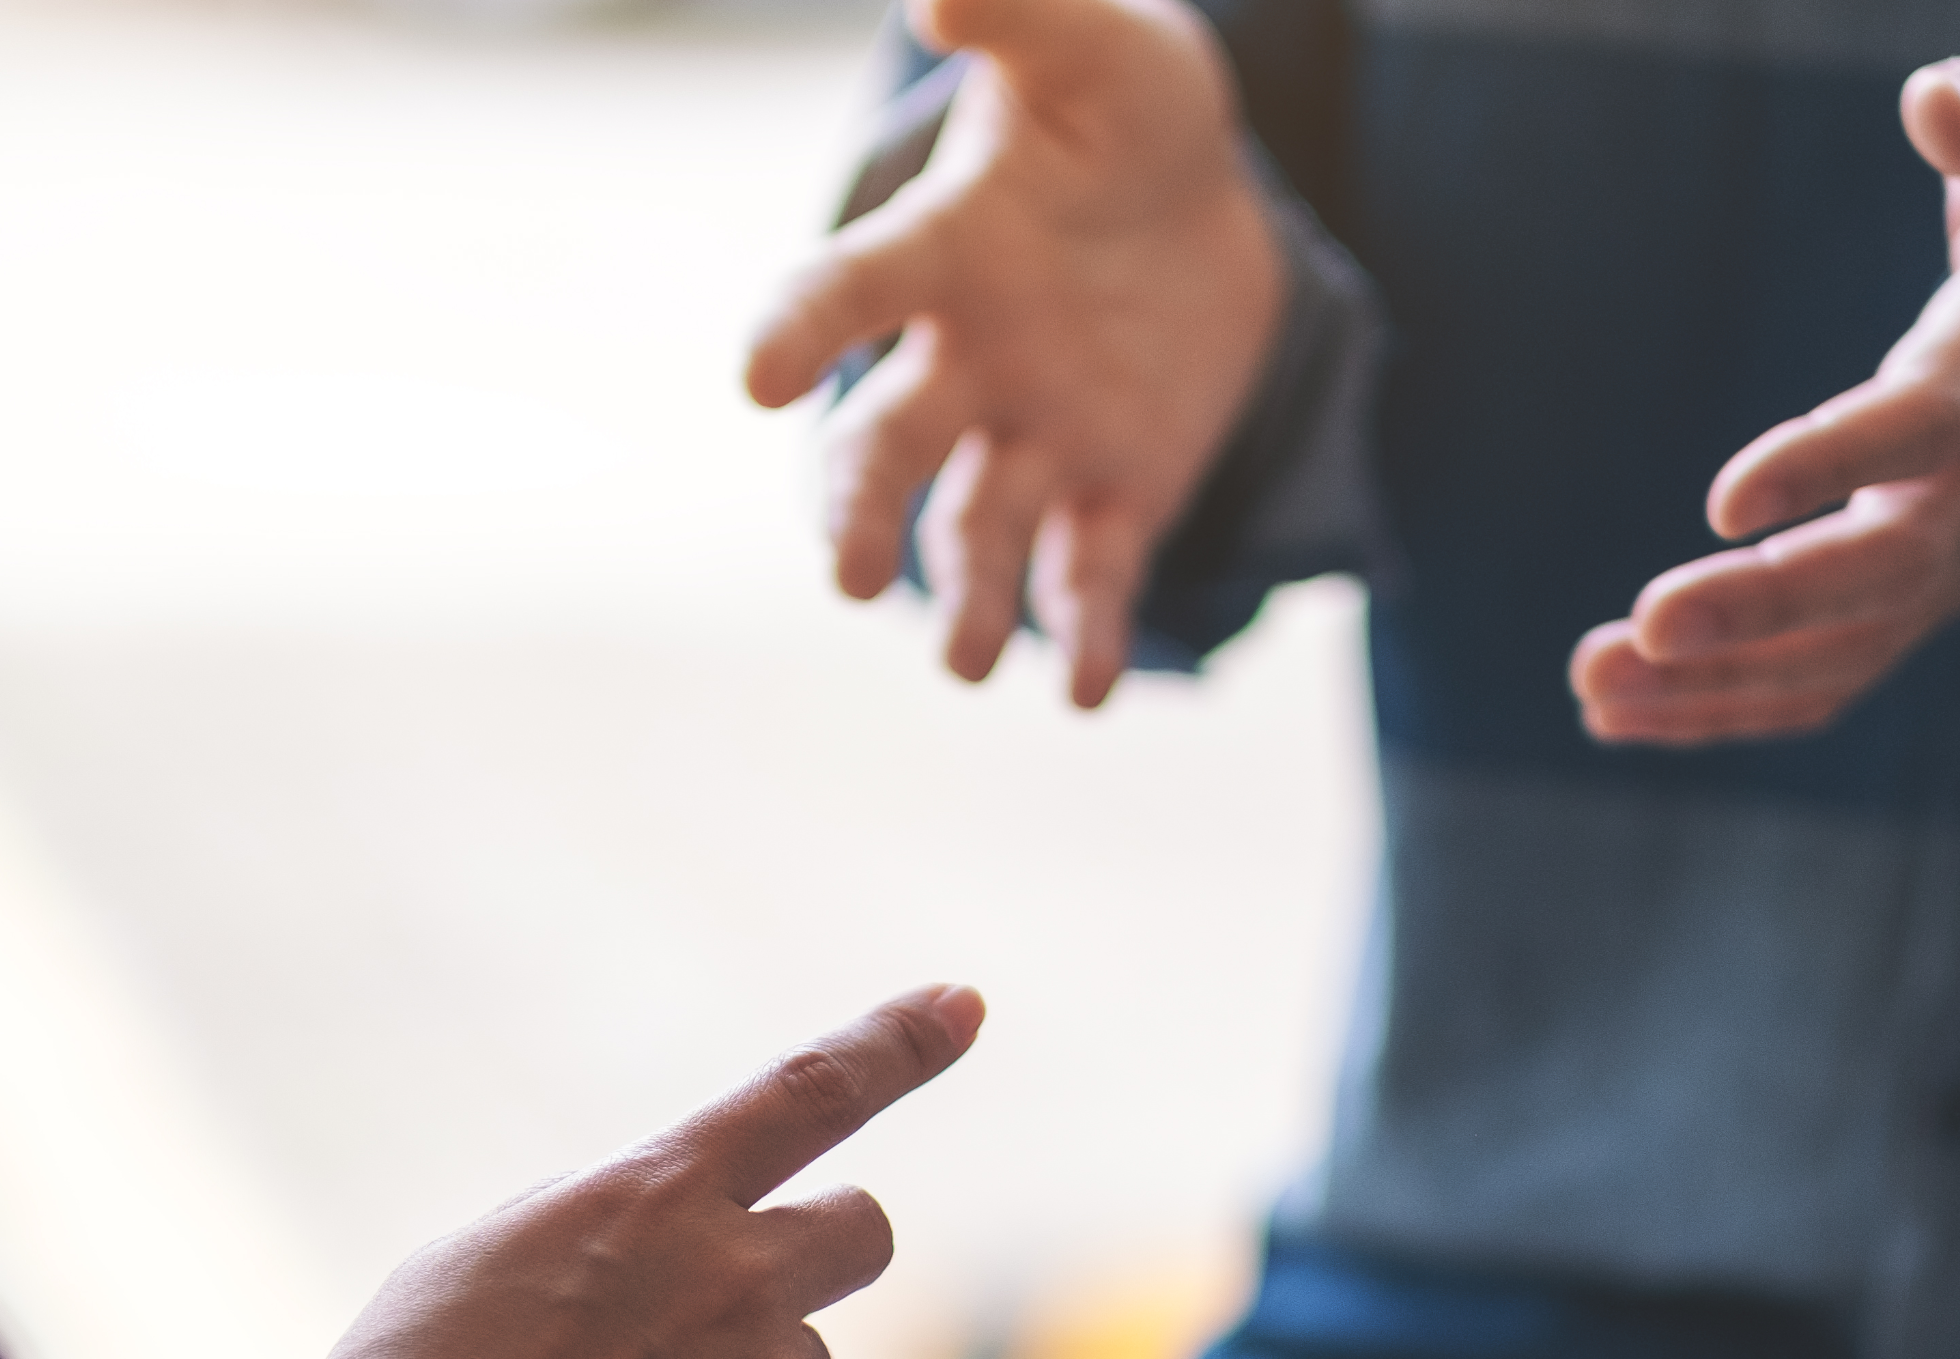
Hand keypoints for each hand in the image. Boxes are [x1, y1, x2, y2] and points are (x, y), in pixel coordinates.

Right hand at [315, 987, 985, 1358]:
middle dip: (828, 1250)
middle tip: (759, 1297)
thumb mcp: (491, 1256)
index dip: (900, 1041)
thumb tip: (658, 1230)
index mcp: (656, 1195)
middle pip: (860, 1230)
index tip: (964, 1004)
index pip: (813, 1090)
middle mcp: (736, 1279)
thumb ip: (603, 1227)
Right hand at [744, 0, 1282, 707]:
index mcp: (943, 254)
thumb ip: (1021, 18)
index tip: (754, 379)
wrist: (1204, 200)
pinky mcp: (1115, 495)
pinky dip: (1088, 636)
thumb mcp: (1102, 47)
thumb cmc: (1127, 111)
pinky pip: (1092, 577)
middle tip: (845, 575)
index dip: (800, 332)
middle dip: (864, 510)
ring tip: (966, 663)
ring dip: (968, 599)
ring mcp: (1037, 437)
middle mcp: (967, 362)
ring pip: (981, 531)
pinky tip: (1087, 691)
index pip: (849, 293)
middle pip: (892, 447)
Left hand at [1573, 51, 1959, 743]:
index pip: (1933, 422)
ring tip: (1593, 688)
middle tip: (1642, 631)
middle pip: (1887, 569)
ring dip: (1720, 680)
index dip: (1836, 462)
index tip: (1725, 500)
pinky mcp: (1929, 587)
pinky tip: (1626, 711)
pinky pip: (1832, 669)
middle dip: (1763, 608)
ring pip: (1850, 646)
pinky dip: (1733, 701)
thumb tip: (1935, 103)